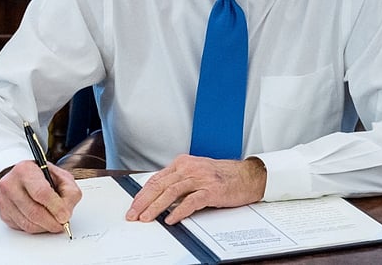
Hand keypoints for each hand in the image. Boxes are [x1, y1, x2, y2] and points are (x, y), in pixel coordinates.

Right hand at [0, 160, 82, 232]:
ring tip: (54, 223)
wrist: (23, 177)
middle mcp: (11, 184)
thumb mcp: (62, 177)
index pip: (41, 192)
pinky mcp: (3, 213)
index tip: (65, 216)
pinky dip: (36, 228)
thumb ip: (69, 192)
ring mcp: (4, 200)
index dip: (55, 207)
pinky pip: (22, 228)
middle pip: (33, 211)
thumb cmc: (43, 177)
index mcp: (25, 170)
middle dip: (51, 222)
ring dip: (45, 227)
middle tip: (62, 224)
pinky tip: (42, 221)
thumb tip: (66, 212)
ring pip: (27, 223)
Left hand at [126, 155, 266, 224]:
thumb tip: (158, 197)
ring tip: (146, 218)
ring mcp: (201, 178)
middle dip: (143, 202)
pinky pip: (191, 201)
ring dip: (156, 207)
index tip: (133, 206)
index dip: (142, 194)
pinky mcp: (212, 190)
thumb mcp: (197, 172)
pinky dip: (179, 211)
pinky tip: (171, 219)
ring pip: (171, 192)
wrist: (248, 175)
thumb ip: (179, 181)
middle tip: (133, 214)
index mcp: (183, 163)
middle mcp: (189, 168)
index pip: (156, 179)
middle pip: (160, 185)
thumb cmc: (223, 175)